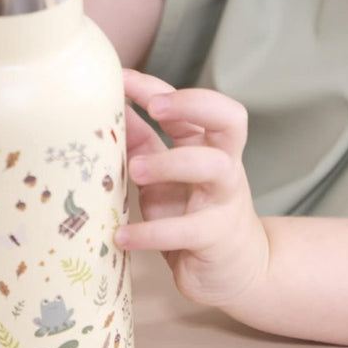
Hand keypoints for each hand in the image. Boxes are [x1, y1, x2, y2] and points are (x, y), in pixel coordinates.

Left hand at [115, 69, 269, 309]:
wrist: (237, 270)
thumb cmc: (194, 213)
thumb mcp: (166, 175)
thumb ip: (143, 143)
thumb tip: (110, 111)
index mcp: (209, 145)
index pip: (193, 104)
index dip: (159, 87)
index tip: (121, 78)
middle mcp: (224, 164)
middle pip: (228, 119)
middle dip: (193, 105)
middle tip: (154, 108)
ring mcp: (224, 199)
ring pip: (212, 166)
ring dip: (171, 163)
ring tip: (133, 171)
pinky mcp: (216, 237)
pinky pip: (187, 229)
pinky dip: (152, 232)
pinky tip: (122, 236)